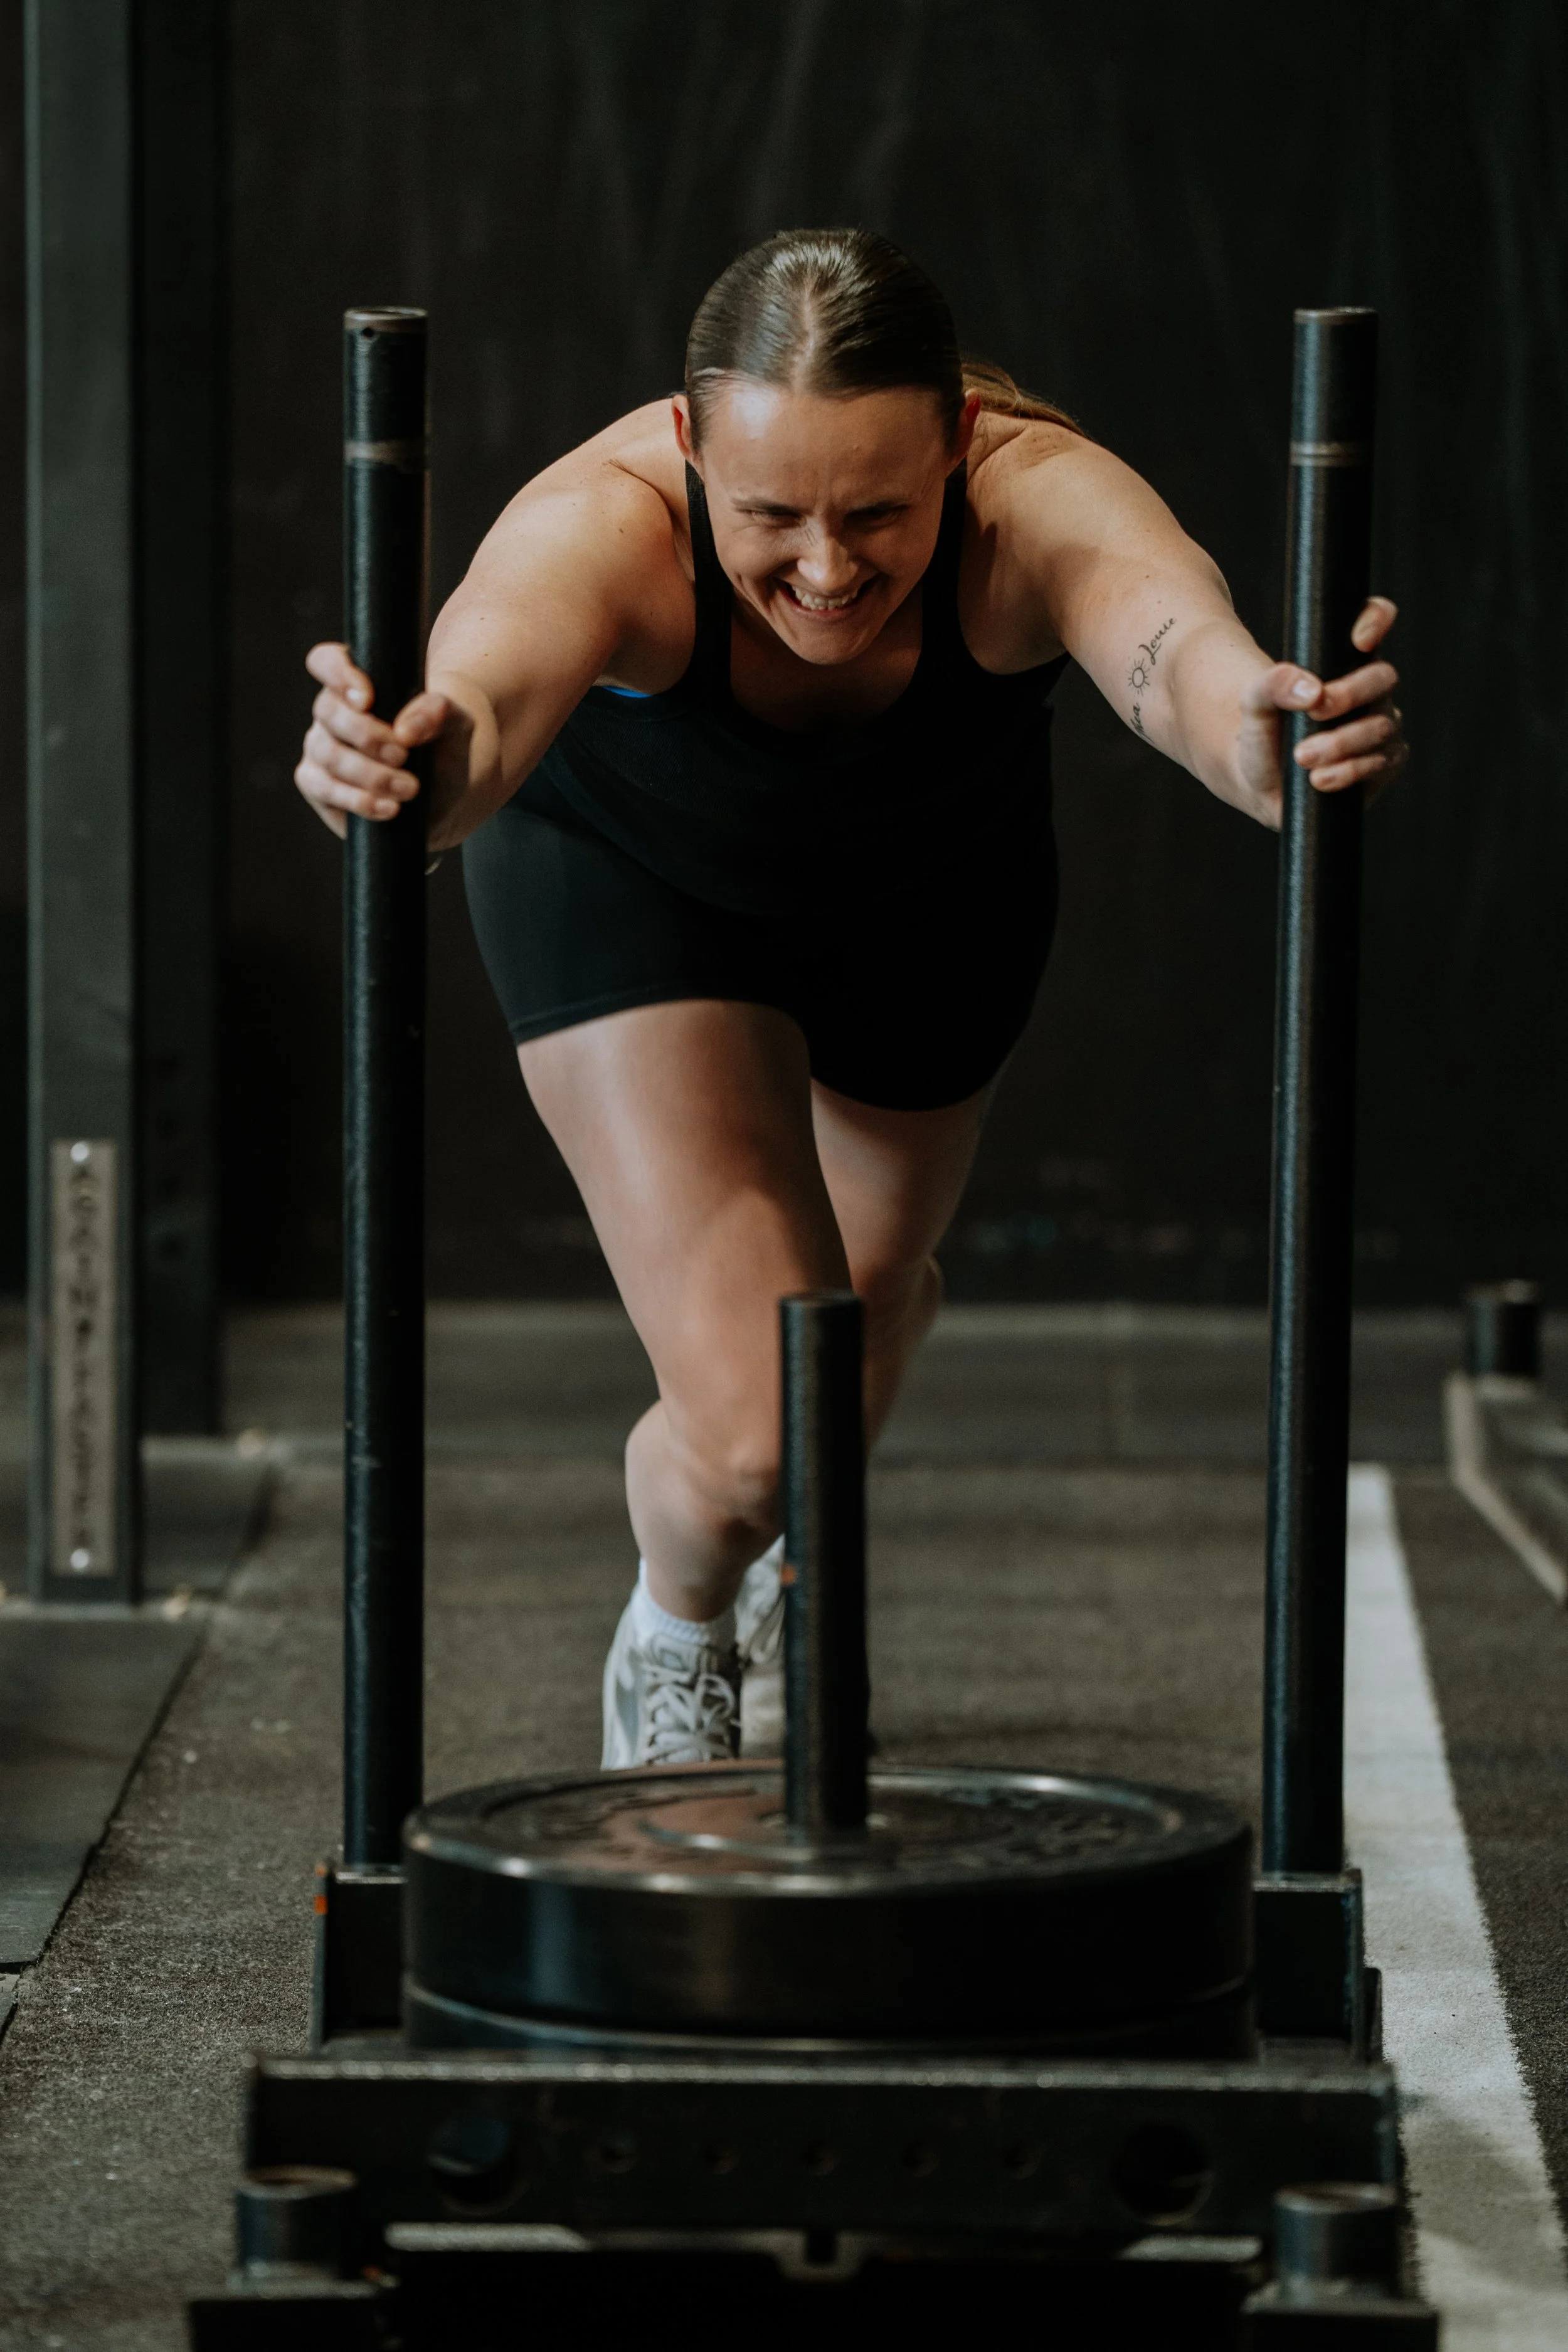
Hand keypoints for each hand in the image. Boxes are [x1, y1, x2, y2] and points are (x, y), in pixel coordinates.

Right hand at [295, 642, 464, 838]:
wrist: (442, 795)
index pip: (326, 661)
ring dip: (370, 774)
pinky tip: (389, 808)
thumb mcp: (457, 724)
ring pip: (327, 752)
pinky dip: (357, 800)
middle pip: (328, 710)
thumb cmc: (443, 748)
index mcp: (358, 684)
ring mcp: (321, 747)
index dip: (338, 674)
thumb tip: (404, 729)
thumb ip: (439, 712)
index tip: (367, 699)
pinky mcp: (317, 784)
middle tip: (404, 755)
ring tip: (410, 788)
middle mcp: (332, 712)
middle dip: (367, 736)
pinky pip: (321, 787)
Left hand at [1238, 597, 1406, 826]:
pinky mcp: (1382, 766)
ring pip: (1383, 727)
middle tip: (1314, 712)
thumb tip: (1312, 691)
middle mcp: (1369, 692)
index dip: (1375, 618)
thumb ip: (1273, 685)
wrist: (1260, 780)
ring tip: (1302, 756)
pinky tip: (1320, 778)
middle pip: (1383, 678)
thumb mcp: (1254, 703)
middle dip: (1350, 694)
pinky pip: (1382, 764)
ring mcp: (1381, 729)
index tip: (1358, 640)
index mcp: (1343, 663)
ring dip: (1342, 742)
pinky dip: (1350, 771)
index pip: (1373, 619)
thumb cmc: (1263, 731)